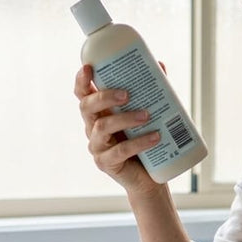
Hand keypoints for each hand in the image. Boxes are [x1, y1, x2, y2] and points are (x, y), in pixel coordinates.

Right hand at [74, 64, 163, 195]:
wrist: (149, 176)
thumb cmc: (146, 140)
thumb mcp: (148, 113)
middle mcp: (93, 128)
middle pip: (86, 107)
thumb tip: (160, 65)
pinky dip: (139, 142)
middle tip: (126, 94)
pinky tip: (155, 137)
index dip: (81, 81)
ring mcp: (97, 146)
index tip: (88, 68)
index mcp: (99, 112)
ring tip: (147, 115)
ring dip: (125, 119)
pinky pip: (120, 151)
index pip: (83, 94)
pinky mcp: (106, 163)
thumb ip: (151, 91)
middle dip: (104, 97)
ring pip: (102, 127)